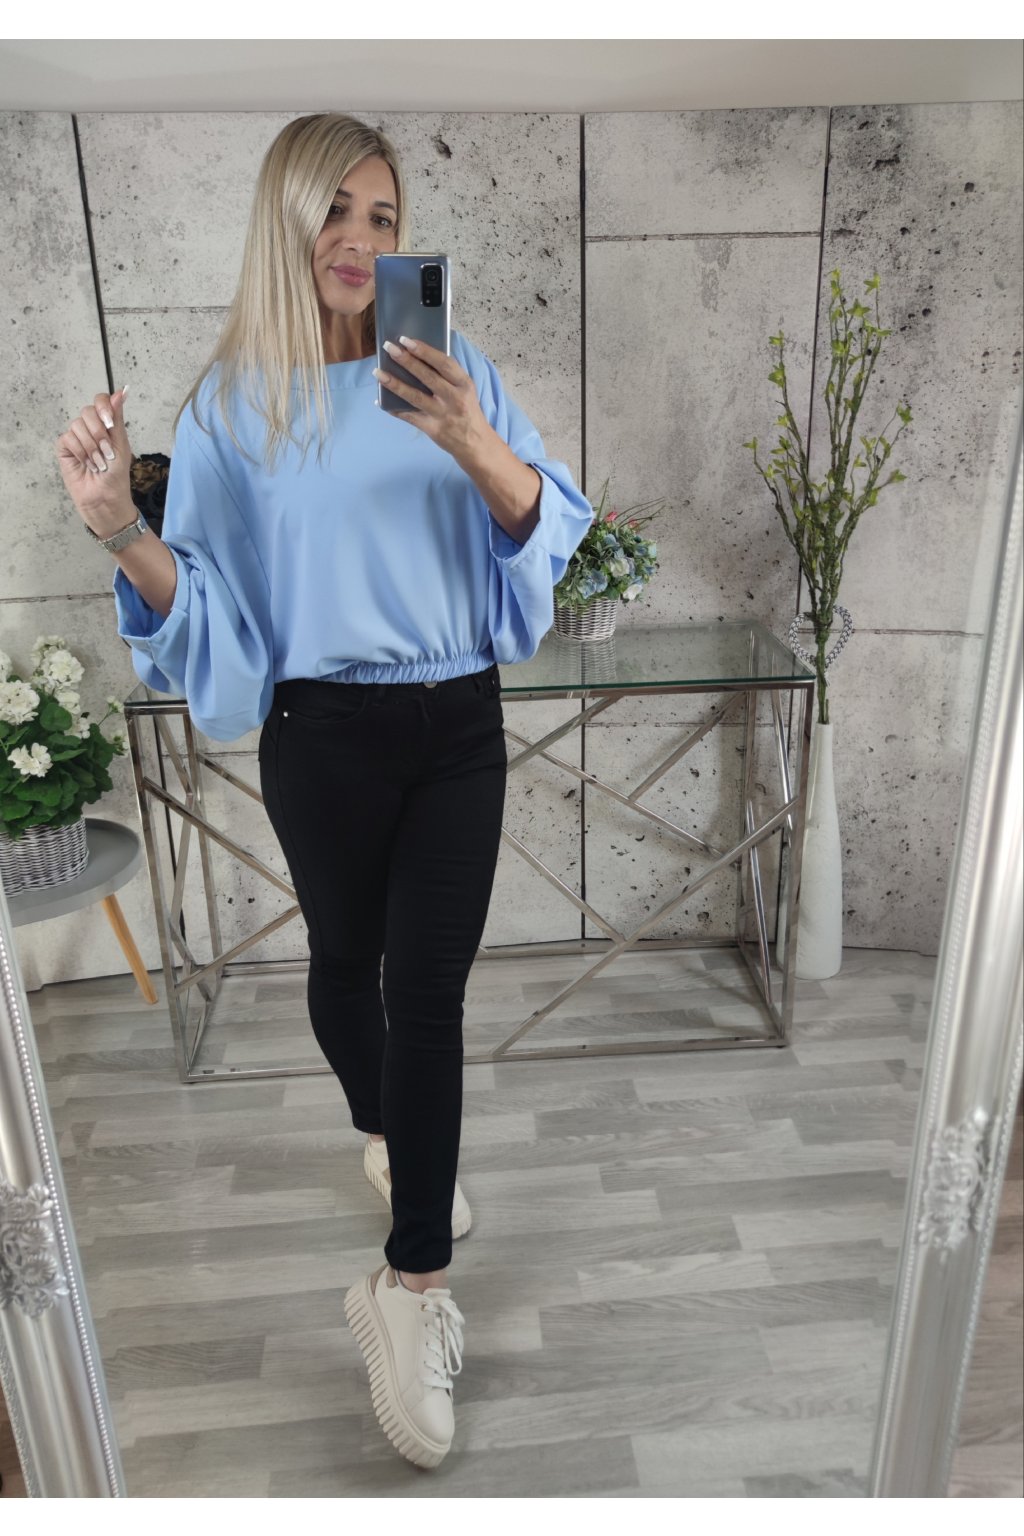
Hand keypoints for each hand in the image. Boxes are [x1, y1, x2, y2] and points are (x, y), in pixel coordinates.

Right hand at [55, 388, 135, 536]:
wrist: (105, 498)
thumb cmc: (116, 475)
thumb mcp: (121, 445)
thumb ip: (117, 418)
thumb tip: (122, 391)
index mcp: (107, 425)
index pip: (100, 400)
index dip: (103, 407)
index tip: (110, 423)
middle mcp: (91, 428)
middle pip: (87, 412)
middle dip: (99, 433)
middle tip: (107, 453)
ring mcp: (76, 437)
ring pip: (77, 426)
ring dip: (91, 447)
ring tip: (98, 463)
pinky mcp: (65, 448)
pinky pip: (68, 438)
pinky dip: (80, 452)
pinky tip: (86, 464)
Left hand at [374, 338, 488, 461]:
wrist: (475, 443)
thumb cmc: (467, 411)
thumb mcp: (466, 390)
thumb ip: (448, 375)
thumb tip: (419, 356)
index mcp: (464, 384)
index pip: (444, 363)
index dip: (424, 350)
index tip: (406, 340)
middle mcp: (454, 399)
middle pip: (427, 377)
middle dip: (406, 360)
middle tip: (388, 348)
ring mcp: (442, 415)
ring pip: (415, 396)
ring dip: (394, 384)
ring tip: (378, 373)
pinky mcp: (432, 429)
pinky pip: (409, 416)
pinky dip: (394, 408)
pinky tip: (380, 400)